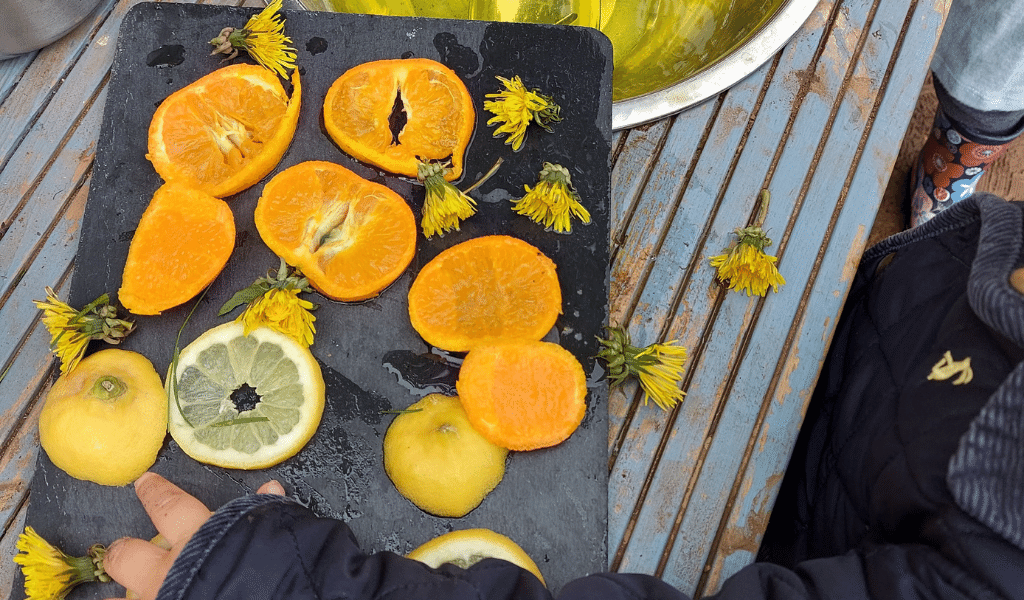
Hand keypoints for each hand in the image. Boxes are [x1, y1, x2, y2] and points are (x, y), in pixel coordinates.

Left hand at [102, 471, 285, 599]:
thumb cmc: (271, 567)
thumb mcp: (273, 530)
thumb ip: (265, 512)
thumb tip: (272, 490)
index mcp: (196, 536)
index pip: (168, 505)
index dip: (155, 492)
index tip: (145, 482)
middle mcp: (168, 568)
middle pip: (126, 554)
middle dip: (121, 551)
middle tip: (120, 549)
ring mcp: (157, 598)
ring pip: (120, 599)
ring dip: (115, 599)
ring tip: (111, 599)